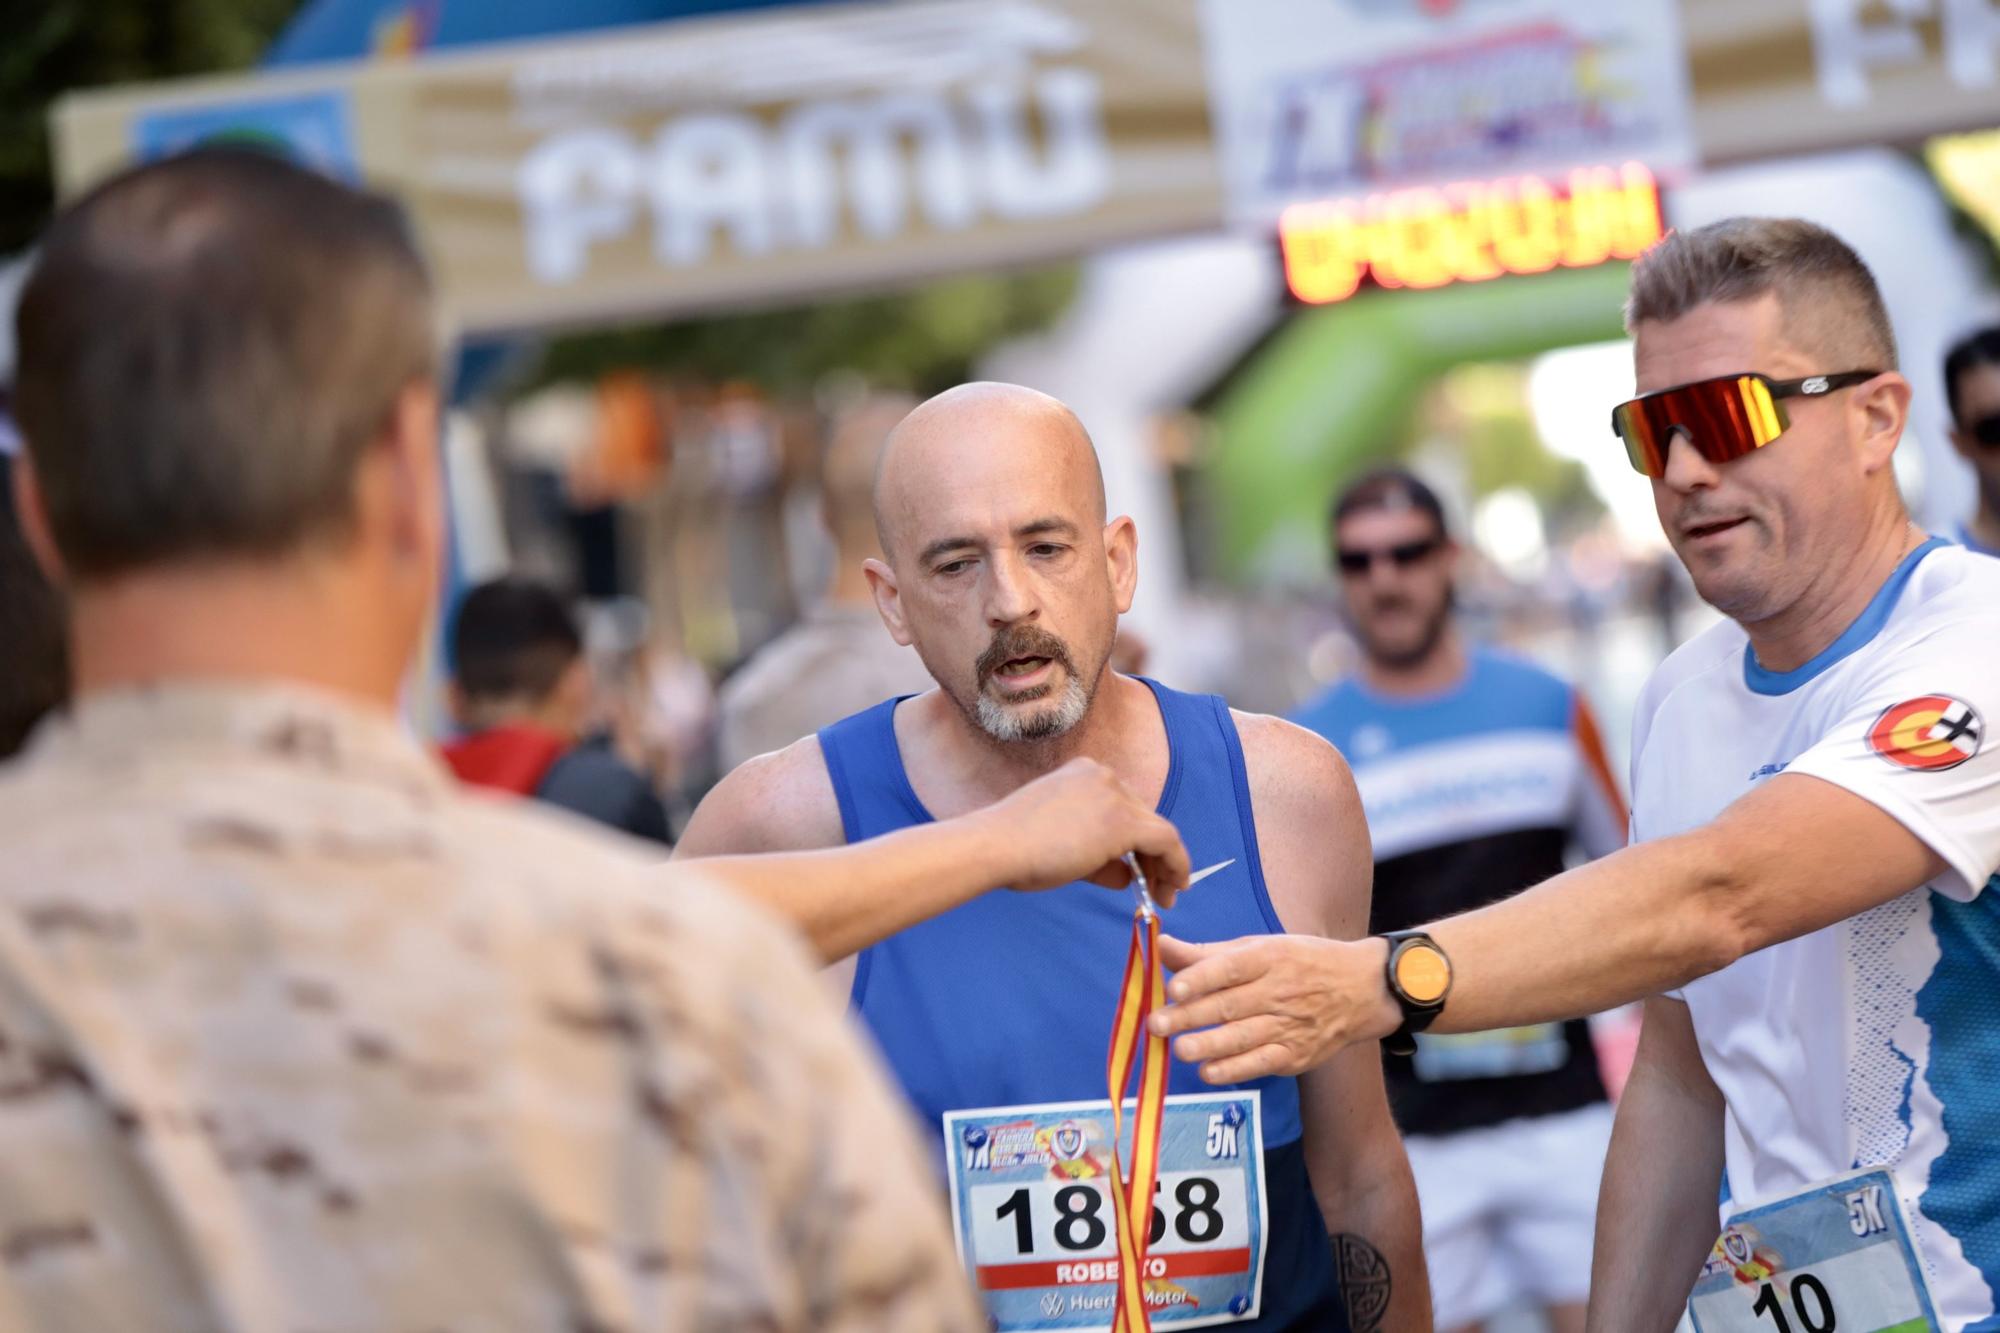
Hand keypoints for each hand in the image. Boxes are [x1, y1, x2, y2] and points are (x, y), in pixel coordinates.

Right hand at [975, 758, 1189, 907]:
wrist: (996, 846)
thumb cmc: (1015, 849)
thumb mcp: (1062, 845)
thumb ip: (1097, 857)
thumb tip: (1126, 874)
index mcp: (1084, 774)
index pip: (1123, 808)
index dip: (1137, 841)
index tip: (1142, 867)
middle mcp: (1103, 775)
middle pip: (1143, 817)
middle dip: (1154, 856)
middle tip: (1160, 888)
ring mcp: (1114, 795)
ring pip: (1157, 829)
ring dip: (1167, 864)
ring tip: (1168, 894)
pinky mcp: (1123, 821)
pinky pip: (1166, 842)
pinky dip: (1176, 864)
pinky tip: (1176, 886)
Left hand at [1146, 934, 1399, 1082]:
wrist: (1362, 990)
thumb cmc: (1301, 962)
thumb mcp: (1260, 947)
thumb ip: (1208, 953)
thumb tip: (1161, 946)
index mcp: (1269, 957)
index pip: (1231, 967)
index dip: (1201, 977)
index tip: (1173, 987)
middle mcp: (1278, 991)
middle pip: (1230, 1005)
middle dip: (1190, 1016)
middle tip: (1156, 1024)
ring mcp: (1288, 1026)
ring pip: (1243, 1037)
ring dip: (1209, 1045)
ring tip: (1178, 1049)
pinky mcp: (1295, 1055)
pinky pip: (1262, 1063)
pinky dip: (1235, 1069)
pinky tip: (1209, 1072)